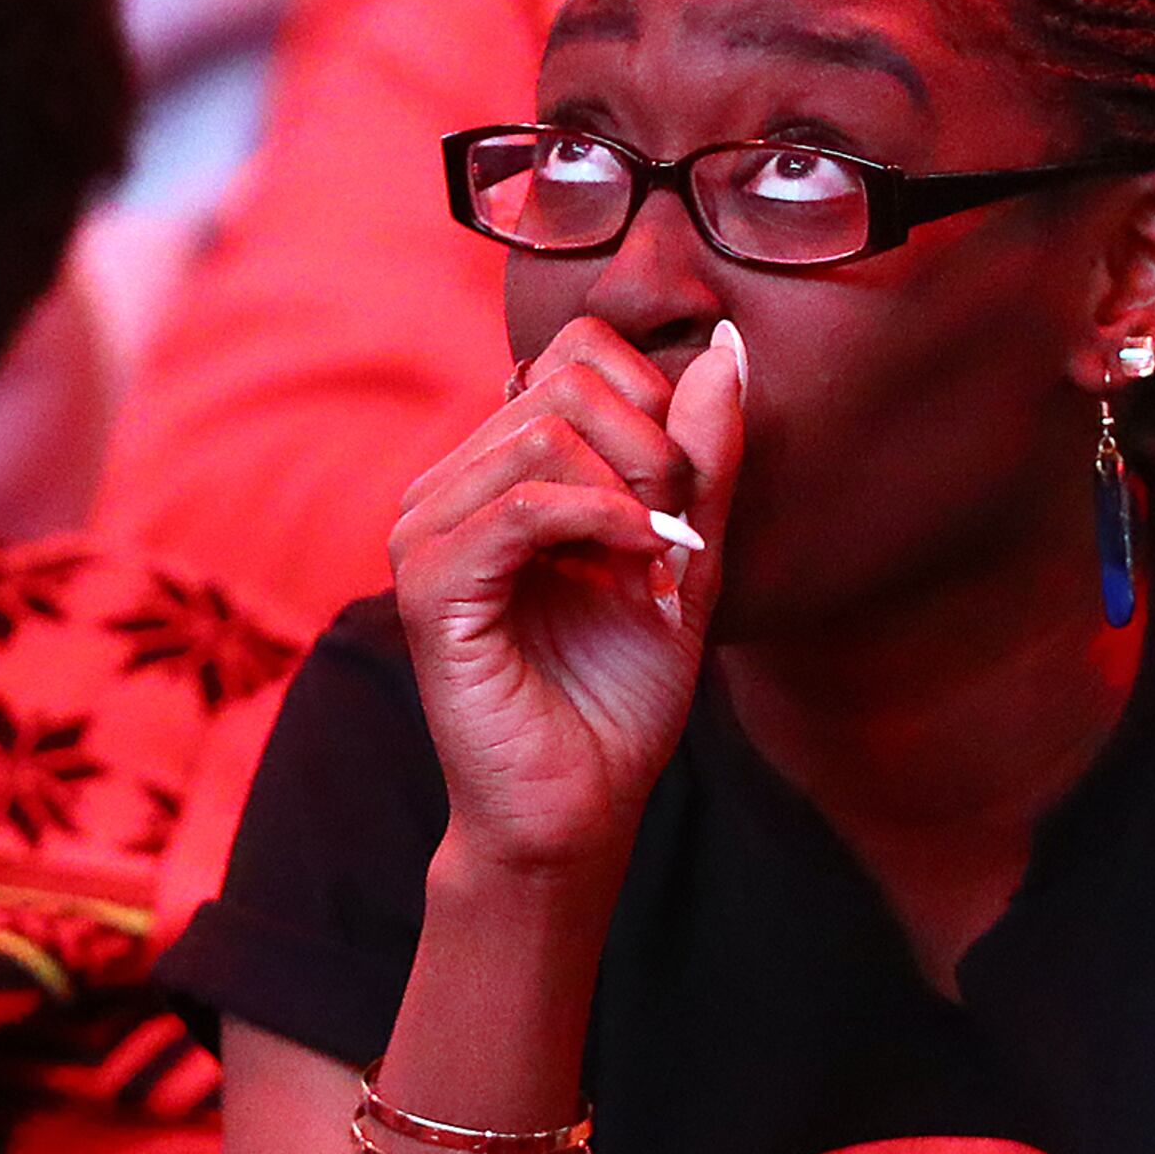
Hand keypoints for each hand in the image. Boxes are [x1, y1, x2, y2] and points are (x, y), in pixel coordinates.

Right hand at [390, 315, 747, 878]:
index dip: (650, 399)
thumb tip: (727, 346)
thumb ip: (701, 457)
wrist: (576, 807)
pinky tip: (638, 563)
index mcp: (499, 471)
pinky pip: (523, 506)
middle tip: (677, 530)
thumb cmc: (617, 695)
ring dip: (633, 492)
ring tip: (655, 560)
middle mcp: (450, 487)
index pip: (572, 353)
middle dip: (652, 446)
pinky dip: (602, 524)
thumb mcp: (685, 555)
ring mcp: (428, 531)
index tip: (682, 491)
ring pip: (547, 435)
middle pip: (566, 381)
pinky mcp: (430, 585)